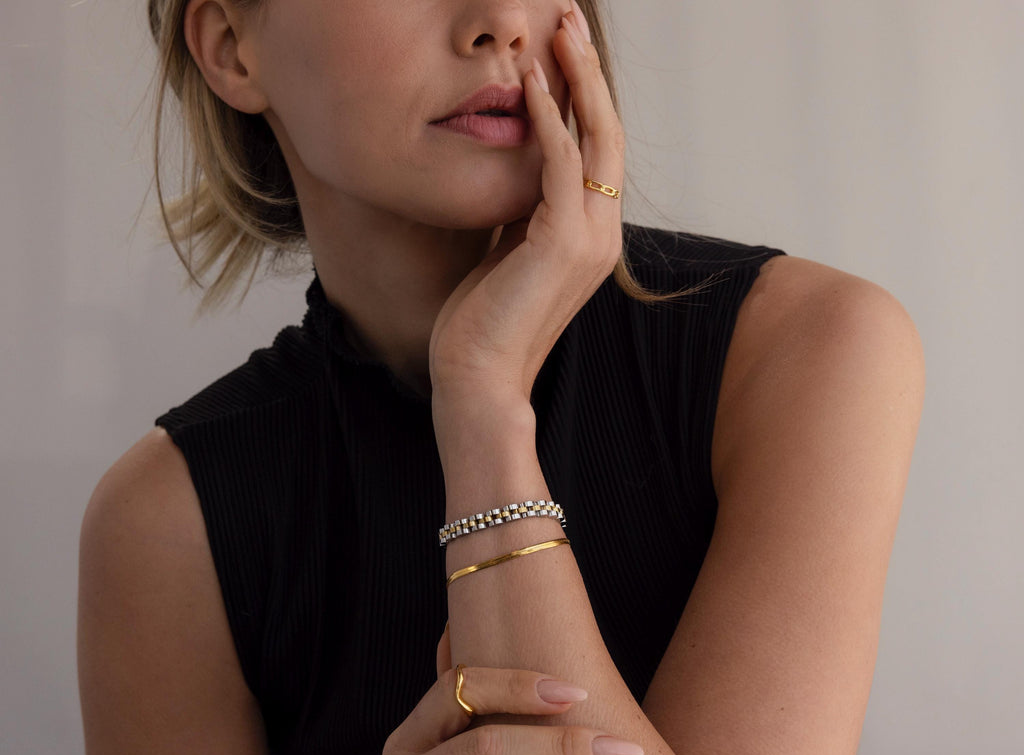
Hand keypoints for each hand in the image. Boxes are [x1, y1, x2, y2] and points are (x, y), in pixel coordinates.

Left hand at [429, 2, 624, 408]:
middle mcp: (602, 233)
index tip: (563, 51)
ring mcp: (589, 238)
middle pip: (609, 133)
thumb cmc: (483, 323)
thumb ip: (524, 210)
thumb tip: (516, 169)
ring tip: (558, 25)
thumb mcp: (509, 251)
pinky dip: (548, 116)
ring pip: (596, 138)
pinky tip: (529, 78)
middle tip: (568, 17)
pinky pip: (561, 162)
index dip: (585, 96)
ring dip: (577, 76)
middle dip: (589, 70)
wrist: (479, 378)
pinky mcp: (561, 242)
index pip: (599, 151)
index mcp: (591, 236)